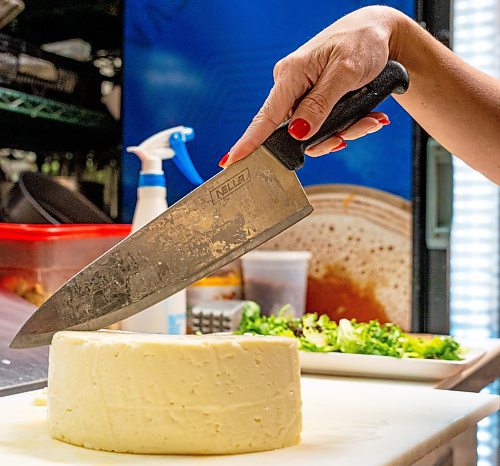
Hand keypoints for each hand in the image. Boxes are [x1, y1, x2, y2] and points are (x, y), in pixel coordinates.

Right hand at [222, 6, 399, 166]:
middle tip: (346, 138)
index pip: (265, 116)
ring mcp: (304, 95)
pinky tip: (369, 117)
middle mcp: (293, 87)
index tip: (231, 161)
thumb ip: (320, 104)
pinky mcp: (317, 101)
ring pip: (315, 133)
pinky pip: (326, 126)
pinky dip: (350, 126)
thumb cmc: (362, 42)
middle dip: (325, 139)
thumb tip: (297, 132)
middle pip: (295, 133)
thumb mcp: (345, 73)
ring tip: (369, 120)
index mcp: (291, 74)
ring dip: (345, 131)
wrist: (381, 33)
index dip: (248, 142)